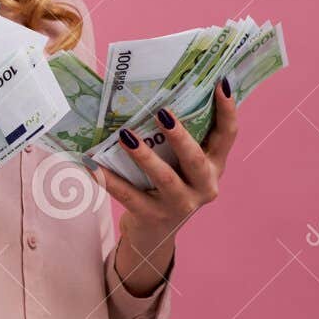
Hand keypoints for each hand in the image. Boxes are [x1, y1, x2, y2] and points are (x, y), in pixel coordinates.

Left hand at [94, 79, 240, 291]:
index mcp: (214, 166)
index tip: (220, 83)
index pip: (227, 136)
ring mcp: (180, 204)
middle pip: (195, 159)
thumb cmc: (168, 186)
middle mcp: (204, 186)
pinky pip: (128, 195)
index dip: (227, 110)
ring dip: (144, 156)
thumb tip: (160, 94)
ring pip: (164, 178)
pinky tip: (91, 165)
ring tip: (126, 136)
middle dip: (180, 136)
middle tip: (162, 113)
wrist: (155, 235)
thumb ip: (180, 139)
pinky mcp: (153, 216)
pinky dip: (108, 179)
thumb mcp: (183, 165)